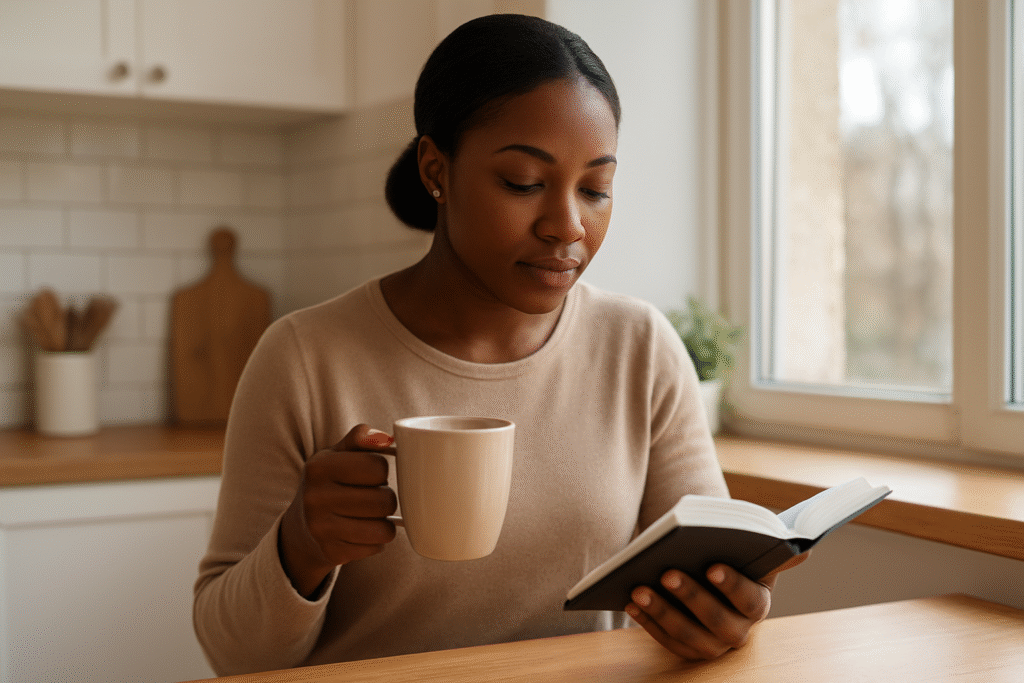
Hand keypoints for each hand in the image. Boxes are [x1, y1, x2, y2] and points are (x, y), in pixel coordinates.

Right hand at [278, 424, 397, 597]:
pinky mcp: (332, 552)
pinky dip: (376, 539)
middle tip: (373, 496)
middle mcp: (315, 498)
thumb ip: (360, 438)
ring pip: (384, 527)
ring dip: (385, 521)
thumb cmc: (328, 483)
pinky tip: (362, 531)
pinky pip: (377, 547)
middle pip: (384, 500)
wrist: (300, 528)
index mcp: (318, 467)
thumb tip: (386, 439)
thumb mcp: (336, 455)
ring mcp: (322, 529)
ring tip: (371, 514)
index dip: (381, 470)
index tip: (371, 474)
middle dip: (386, 497)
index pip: (377, 466)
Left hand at [626, 552, 809, 660]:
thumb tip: (803, 547)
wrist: (714, 581)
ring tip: (638, 588)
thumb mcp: (752, 555)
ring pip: (688, 634)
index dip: (732, 585)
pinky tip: (630, 602)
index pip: (749, 599)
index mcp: (758, 604)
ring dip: (662, 612)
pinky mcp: (688, 649)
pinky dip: (648, 622)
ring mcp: (712, 645)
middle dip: (690, 596)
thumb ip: (772, 549)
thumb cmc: (732, 560)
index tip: (712, 566)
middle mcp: (739, 631)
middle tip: (666, 573)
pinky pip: (666, 640)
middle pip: (716, 620)